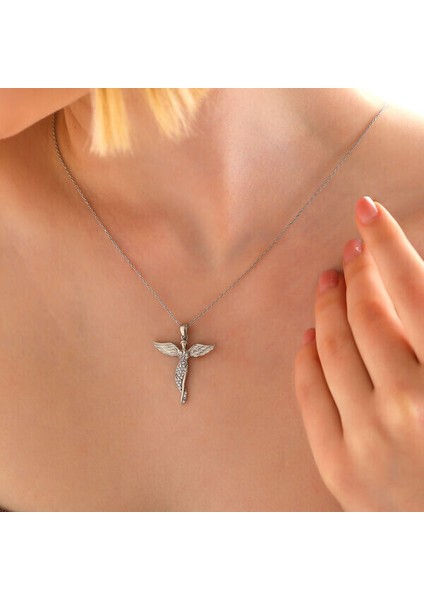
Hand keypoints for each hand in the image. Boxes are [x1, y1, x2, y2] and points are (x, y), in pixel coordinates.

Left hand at [294, 196, 423, 510]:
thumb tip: (409, 292)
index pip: (416, 290)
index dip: (388, 244)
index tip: (366, 211)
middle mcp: (412, 405)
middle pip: (367, 315)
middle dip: (356, 272)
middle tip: (350, 250)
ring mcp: (371, 439)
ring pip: (332, 347)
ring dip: (327, 306)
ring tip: (329, 283)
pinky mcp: (339, 468)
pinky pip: (310, 393)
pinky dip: (307, 356)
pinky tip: (311, 335)